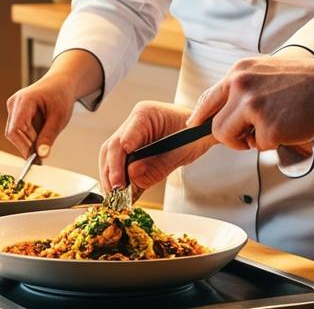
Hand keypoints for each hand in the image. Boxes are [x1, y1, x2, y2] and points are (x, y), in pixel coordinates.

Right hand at [5, 73, 77, 159]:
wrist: (61, 83)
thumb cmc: (61, 95)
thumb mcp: (60, 117)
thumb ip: (49, 136)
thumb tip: (41, 155)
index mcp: (24, 100)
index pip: (15, 129)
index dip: (22, 146)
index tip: (34, 158)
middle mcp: (14, 104)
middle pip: (13, 133)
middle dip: (27, 145)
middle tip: (42, 157)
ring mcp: (14, 108)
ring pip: (16, 134)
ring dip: (30, 141)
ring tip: (45, 142)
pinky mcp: (16, 113)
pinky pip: (19, 131)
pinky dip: (30, 137)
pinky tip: (42, 135)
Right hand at [100, 101, 215, 195]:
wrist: (203, 131)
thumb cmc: (196, 133)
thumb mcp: (182, 152)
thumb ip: (158, 166)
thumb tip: (132, 175)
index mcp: (145, 115)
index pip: (124, 137)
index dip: (118, 161)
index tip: (118, 180)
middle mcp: (133, 123)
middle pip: (112, 148)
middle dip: (111, 173)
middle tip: (115, 195)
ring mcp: (131, 134)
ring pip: (110, 156)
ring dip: (111, 178)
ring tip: (116, 198)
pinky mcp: (132, 147)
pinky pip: (119, 162)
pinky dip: (118, 178)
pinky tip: (121, 193)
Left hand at [189, 56, 313, 151]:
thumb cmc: (306, 81)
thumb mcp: (266, 72)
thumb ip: (244, 87)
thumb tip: (226, 110)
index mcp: (239, 72)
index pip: (209, 98)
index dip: (199, 117)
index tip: (194, 128)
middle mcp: (241, 86)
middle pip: (214, 125)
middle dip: (228, 137)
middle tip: (245, 137)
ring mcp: (253, 106)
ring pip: (229, 138)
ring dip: (247, 141)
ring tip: (270, 129)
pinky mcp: (267, 127)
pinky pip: (258, 146)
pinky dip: (272, 143)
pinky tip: (288, 127)